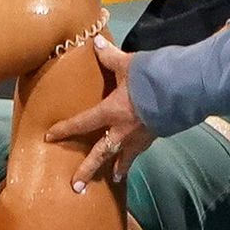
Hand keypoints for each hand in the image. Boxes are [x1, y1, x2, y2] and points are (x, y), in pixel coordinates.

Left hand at [51, 36, 156, 194]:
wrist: (181, 91)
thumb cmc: (149, 78)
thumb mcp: (127, 64)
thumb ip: (109, 56)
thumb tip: (95, 41)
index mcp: (111, 112)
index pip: (82, 123)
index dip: (65, 129)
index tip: (49, 137)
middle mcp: (122, 130)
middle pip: (100, 153)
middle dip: (87, 170)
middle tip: (76, 187)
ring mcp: (139, 136)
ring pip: (123, 157)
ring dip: (118, 168)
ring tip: (114, 178)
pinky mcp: (155, 136)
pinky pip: (141, 150)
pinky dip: (135, 155)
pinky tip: (135, 157)